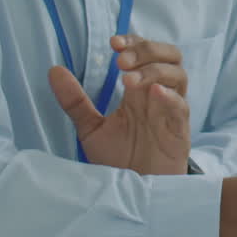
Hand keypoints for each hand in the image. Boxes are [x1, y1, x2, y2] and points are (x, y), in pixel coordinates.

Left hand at [48, 35, 191, 174]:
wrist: (133, 195)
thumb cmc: (118, 160)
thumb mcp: (91, 128)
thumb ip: (75, 101)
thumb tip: (54, 70)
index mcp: (139, 91)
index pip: (146, 53)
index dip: (134, 42)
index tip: (113, 43)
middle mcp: (158, 96)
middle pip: (169, 56)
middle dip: (147, 51)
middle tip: (122, 61)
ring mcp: (171, 112)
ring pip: (179, 75)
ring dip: (154, 70)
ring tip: (129, 80)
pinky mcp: (179, 132)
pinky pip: (182, 106)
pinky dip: (170, 96)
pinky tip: (153, 93)